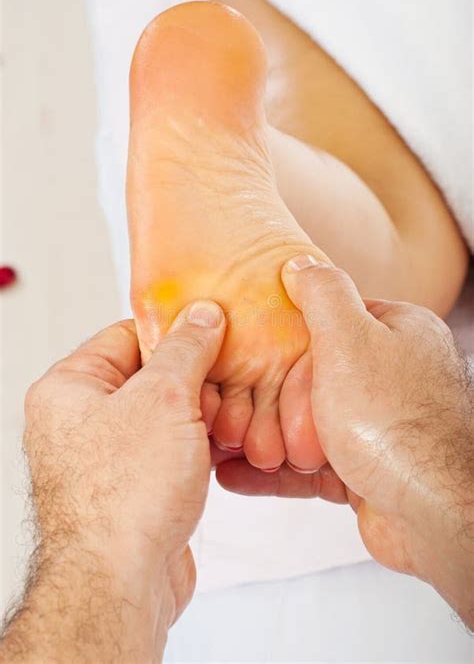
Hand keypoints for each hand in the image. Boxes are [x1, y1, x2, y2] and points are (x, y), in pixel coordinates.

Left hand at [2, 302, 224, 661]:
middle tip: (229, 378)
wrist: (121, 581)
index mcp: (71, 387)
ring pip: (166, 414)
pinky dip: (199, 444)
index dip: (174, 329)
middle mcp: (83, 420)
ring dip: (203, 414)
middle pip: (151, 375)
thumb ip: (186, 349)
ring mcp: (109, 455)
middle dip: (196, 379)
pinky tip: (228, 444)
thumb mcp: (164, 398)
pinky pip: (172, 448)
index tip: (213, 326)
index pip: (128, 334)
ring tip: (232, 417)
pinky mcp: (134, 485)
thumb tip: (203, 316)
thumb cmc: (123, 496)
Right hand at [218, 256, 473, 626]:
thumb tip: (300, 264)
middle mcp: (394, 378)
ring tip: (219, 442)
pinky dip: (273, 473)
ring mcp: (379, 427)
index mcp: (398, 334)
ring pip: (308, 425)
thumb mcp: (349, 339)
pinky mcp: (366, 470)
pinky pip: (310, 467)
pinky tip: (235, 474)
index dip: (285, 339)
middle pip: (314, 378)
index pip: (330, 323)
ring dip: (263, 436)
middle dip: (268, 397)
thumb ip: (323, 295)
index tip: (248, 350)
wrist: (430, 512)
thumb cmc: (392, 422)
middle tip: (226, 404)